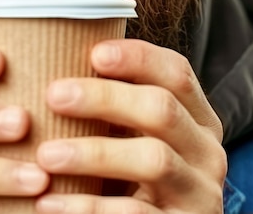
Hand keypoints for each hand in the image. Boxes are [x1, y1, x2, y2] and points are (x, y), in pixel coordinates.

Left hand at [35, 39, 225, 212]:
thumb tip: (58, 54)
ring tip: (45, 155)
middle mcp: (207, 152)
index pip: (177, 72)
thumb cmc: (133, 176)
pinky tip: (49, 202)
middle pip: (162, 109)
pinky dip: (89, 207)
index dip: (138, 57)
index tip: (94, 53)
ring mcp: (199, 194)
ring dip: (94, 153)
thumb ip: (117, 104)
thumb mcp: (137, 135)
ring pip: (154, 159)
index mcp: (197, 118)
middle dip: (105, 97)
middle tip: (53, 95)